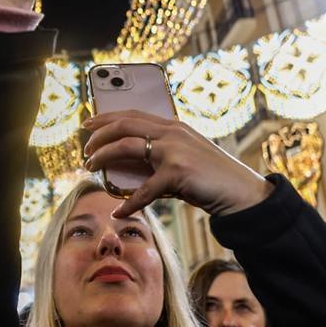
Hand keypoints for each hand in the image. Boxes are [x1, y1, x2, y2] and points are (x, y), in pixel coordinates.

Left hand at [83, 109, 273, 217]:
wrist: (241, 192)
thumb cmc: (212, 178)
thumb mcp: (186, 157)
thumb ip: (160, 155)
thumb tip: (127, 166)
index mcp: (173, 126)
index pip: (133, 114)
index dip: (106, 117)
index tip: (88, 124)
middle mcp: (172, 132)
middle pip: (124, 125)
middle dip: (98, 135)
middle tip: (85, 150)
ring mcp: (174, 150)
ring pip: (126, 146)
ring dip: (103, 157)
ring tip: (91, 169)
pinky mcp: (177, 173)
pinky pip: (144, 190)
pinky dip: (128, 203)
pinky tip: (118, 212)